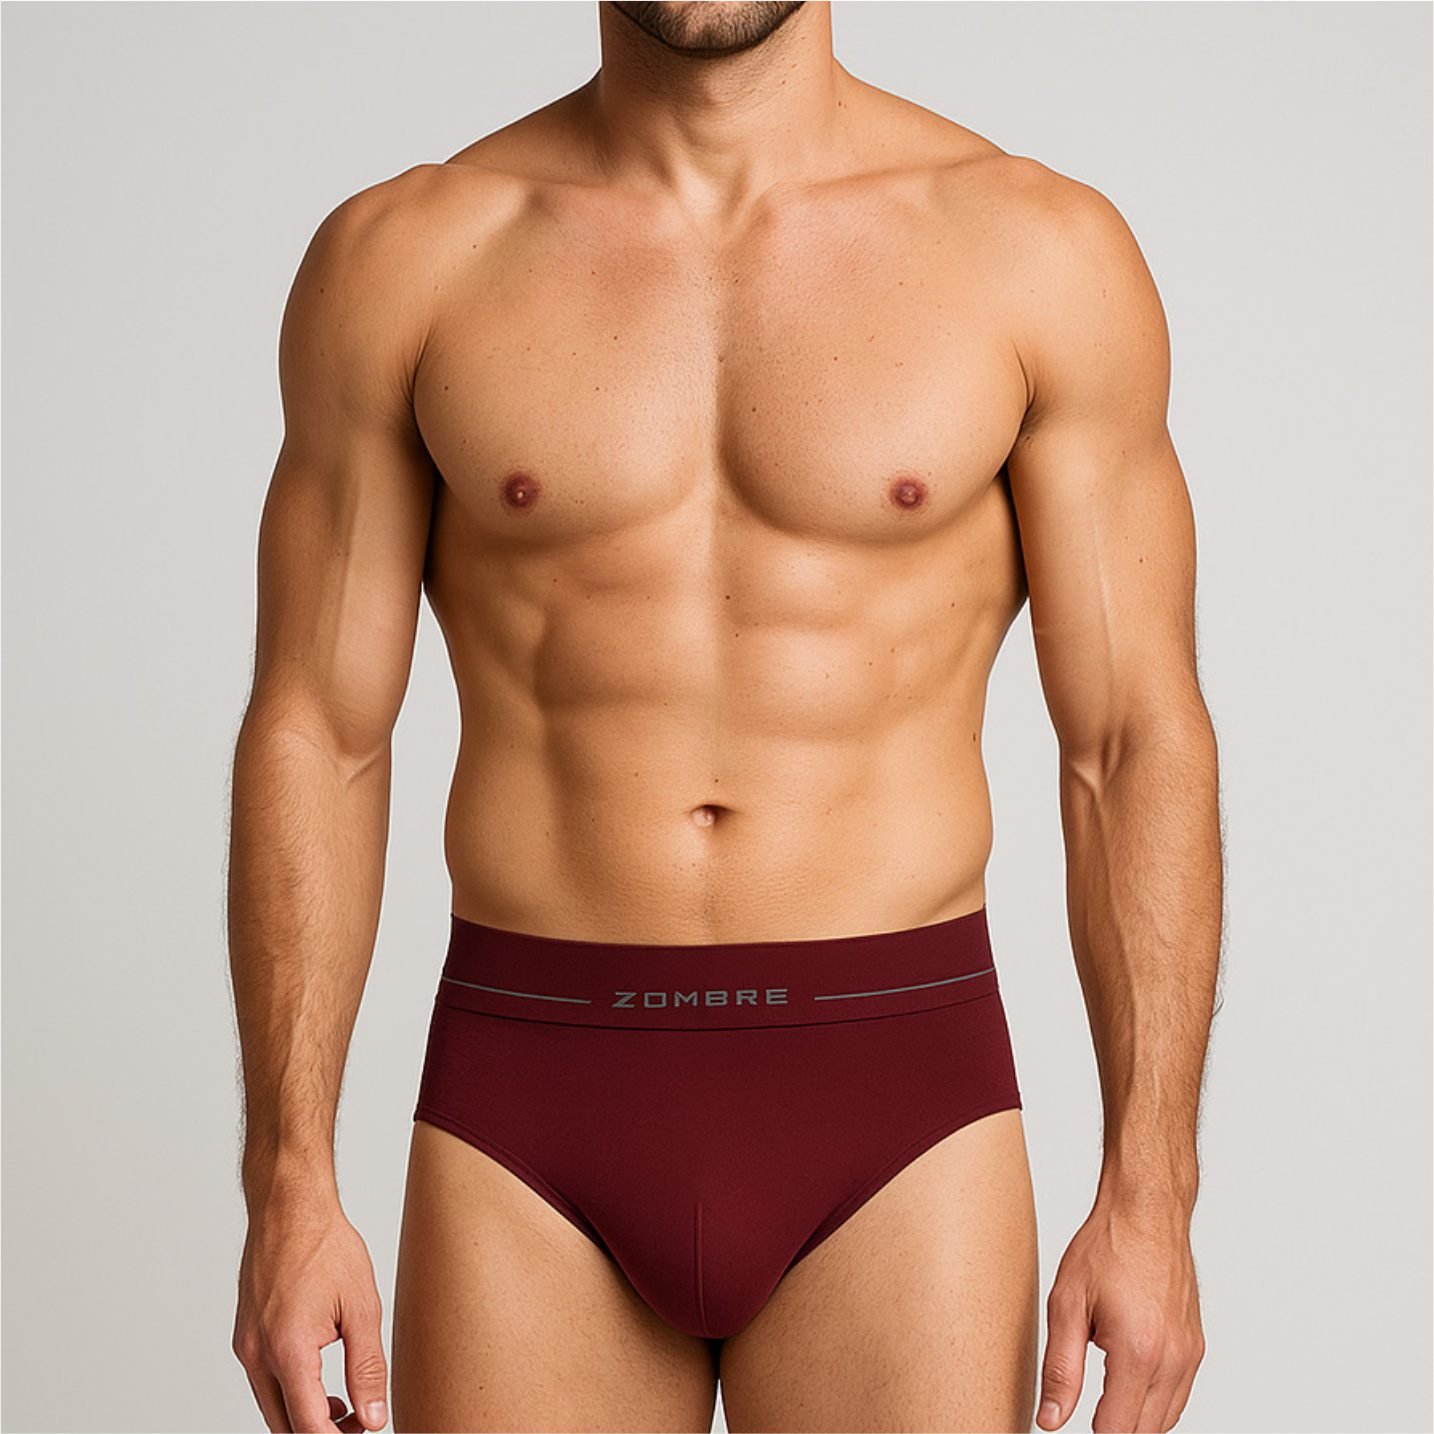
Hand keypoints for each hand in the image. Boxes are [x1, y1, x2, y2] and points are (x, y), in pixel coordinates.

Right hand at [232, 1200, 388, 1432]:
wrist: (289, 1208)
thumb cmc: (326, 1246)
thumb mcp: (362, 1307)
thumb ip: (367, 1369)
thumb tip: (374, 1418)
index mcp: (288, 1349)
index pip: (307, 1426)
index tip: (363, 1432)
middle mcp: (258, 1355)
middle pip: (284, 1425)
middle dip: (320, 1431)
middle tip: (359, 1423)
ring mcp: (247, 1346)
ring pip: (272, 1406)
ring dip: (305, 1415)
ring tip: (344, 1404)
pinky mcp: (245, 1337)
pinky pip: (265, 1381)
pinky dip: (291, 1391)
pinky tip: (320, 1379)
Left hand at [1037, 1197, 1203, 1432]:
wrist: (1147, 1210)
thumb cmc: (1107, 1246)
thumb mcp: (1066, 1304)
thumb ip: (1060, 1370)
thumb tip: (1050, 1420)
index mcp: (1138, 1353)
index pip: (1117, 1431)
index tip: (1069, 1427)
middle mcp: (1173, 1360)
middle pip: (1145, 1432)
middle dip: (1114, 1430)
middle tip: (1085, 1414)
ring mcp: (1190, 1354)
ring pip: (1166, 1419)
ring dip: (1135, 1420)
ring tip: (1103, 1404)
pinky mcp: (1195, 1346)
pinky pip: (1178, 1395)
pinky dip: (1154, 1403)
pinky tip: (1127, 1385)